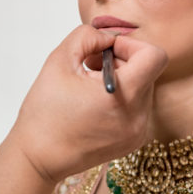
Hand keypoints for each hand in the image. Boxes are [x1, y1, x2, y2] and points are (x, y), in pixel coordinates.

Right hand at [5, 25, 166, 184]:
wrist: (38, 157)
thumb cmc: (44, 112)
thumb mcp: (60, 60)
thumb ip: (88, 36)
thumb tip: (109, 36)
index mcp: (123, 95)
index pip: (154, 56)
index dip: (131, 45)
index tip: (106, 50)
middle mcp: (138, 116)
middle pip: (148, 72)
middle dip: (121, 61)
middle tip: (90, 66)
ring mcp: (138, 132)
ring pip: (143, 88)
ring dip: (121, 79)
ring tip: (89, 87)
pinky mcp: (133, 141)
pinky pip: (138, 108)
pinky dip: (121, 99)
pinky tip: (94, 104)